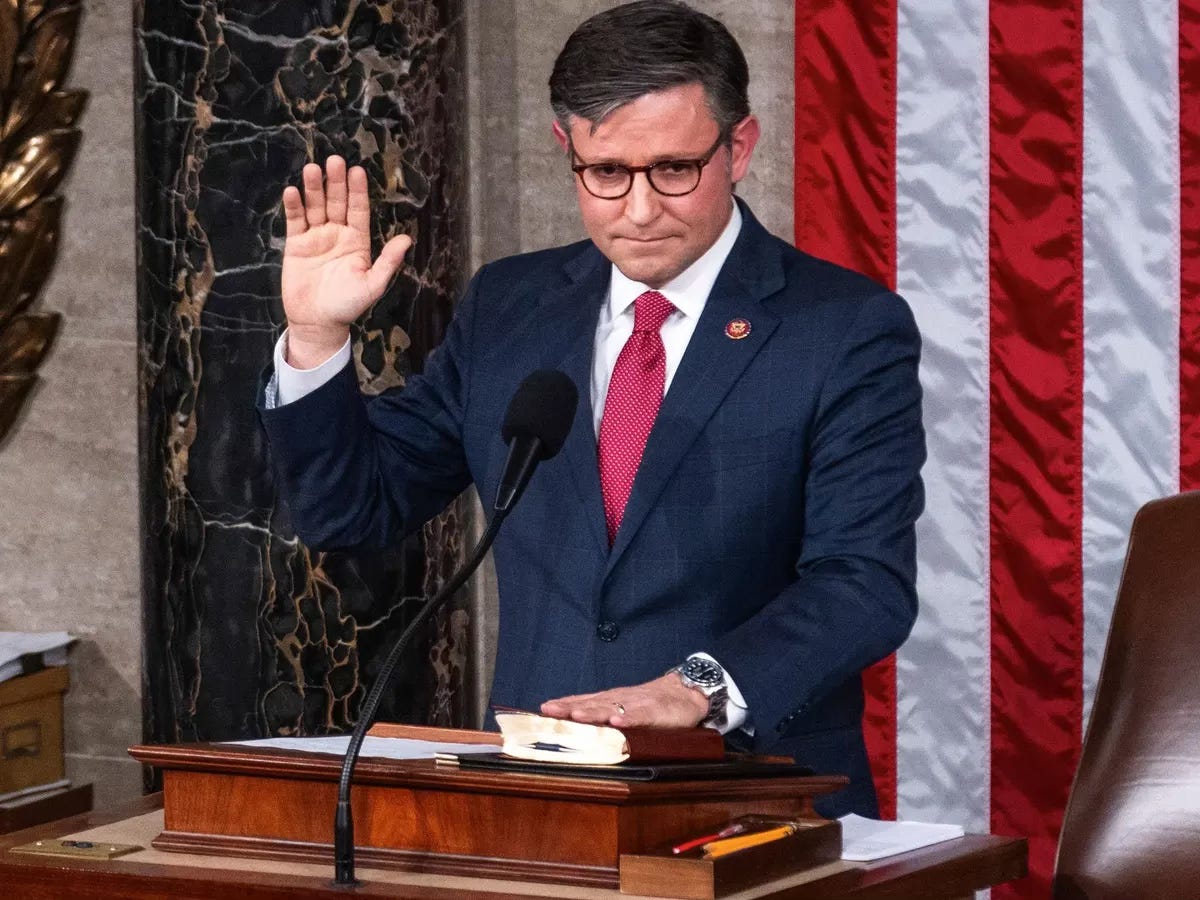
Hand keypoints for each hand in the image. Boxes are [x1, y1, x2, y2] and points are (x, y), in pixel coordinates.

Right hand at [280, 156, 412, 367]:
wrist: (318, 322)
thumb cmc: (348, 305)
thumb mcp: (372, 285)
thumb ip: (388, 262)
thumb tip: (408, 239)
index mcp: (357, 241)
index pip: (358, 210)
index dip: (357, 191)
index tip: (357, 171)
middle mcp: (337, 234)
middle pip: (336, 202)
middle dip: (336, 182)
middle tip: (334, 160)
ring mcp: (316, 237)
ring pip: (315, 207)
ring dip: (313, 188)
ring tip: (312, 169)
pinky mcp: (296, 245)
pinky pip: (295, 221)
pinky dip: (294, 206)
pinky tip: (293, 191)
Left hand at [540, 673, 709, 728]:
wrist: (685, 693)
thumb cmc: (651, 704)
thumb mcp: (623, 708)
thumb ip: (602, 715)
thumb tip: (573, 724)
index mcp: (610, 700)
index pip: (582, 702)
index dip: (563, 705)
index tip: (543, 710)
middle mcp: (619, 700)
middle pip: (591, 704)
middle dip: (570, 708)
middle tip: (549, 711)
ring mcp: (637, 705)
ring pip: (612, 708)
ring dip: (593, 712)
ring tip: (576, 715)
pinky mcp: (656, 712)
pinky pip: (640, 717)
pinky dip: (628, 719)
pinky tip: (617, 721)